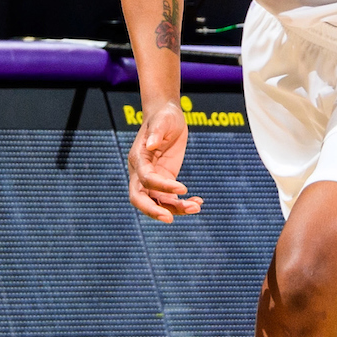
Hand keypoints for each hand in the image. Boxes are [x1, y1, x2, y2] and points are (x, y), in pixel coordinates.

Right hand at [128, 99, 200, 219]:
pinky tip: (198, 202)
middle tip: (170, 220)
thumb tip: (151, 144)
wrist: (167, 117)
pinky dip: (182, 204)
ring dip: (175, 209)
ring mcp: (153, 179)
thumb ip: (156, 132)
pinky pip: (170, 199)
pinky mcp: (165, 181)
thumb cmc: (163, 117)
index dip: (162, 186)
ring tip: (196, 207)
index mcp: (138, 158)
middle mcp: (141, 172)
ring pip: (158, 202)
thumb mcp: (162, 121)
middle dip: (153, 211)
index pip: (145, 179)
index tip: (183, 188)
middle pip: (139, 199)